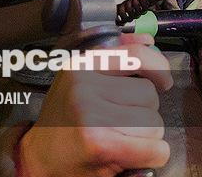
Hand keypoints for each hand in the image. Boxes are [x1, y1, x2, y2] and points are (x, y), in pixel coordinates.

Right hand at [18, 33, 173, 176]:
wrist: (37, 161)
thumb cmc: (63, 122)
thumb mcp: (80, 80)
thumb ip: (113, 57)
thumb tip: (148, 40)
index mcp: (80, 67)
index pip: (135, 55)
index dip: (158, 66)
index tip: (163, 79)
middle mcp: (84, 88)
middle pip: (149, 94)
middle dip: (145, 112)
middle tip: (121, 125)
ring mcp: (92, 117)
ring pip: (154, 122)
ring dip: (147, 136)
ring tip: (121, 140)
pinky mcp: (102, 146)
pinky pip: (155, 148)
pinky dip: (152, 156)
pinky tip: (132, 156)